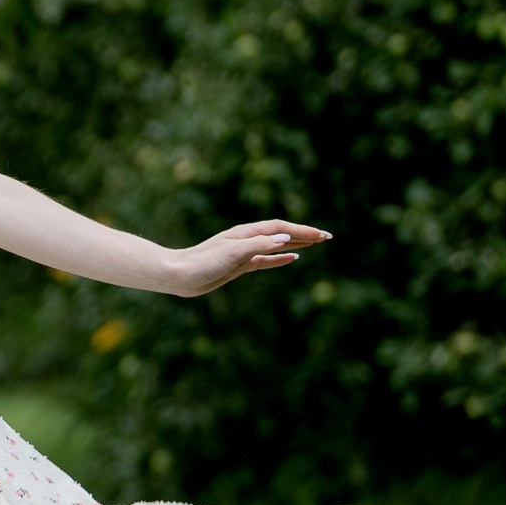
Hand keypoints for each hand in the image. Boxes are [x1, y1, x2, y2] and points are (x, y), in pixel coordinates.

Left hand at [167, 218, 329, 297]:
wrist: (178, 275)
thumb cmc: (202, 262)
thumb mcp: (233, 253)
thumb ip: (258, 246)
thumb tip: (284, 239)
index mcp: (246, 233)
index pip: (280, 229)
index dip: (302, 231)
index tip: (322, 236)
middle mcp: (246, 240)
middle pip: (281, 234)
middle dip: (304, 234)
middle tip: (326, 237)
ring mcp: (243, 253)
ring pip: (276, 246)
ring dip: (296, 244)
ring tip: (315, 243)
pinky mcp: (239, 266)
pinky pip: (266, 260)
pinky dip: (281, 258)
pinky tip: (293, 258)